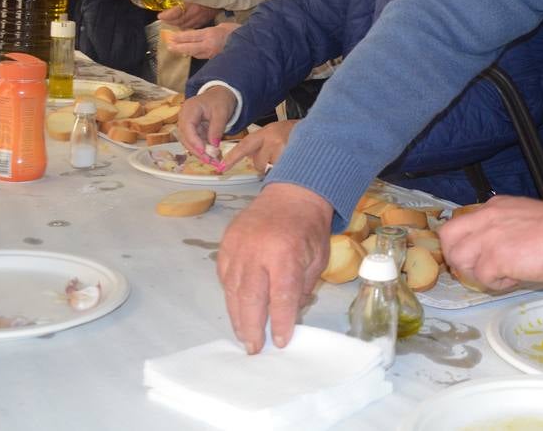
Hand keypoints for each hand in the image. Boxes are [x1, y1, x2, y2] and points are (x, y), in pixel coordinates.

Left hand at [158, 2, 216, 28]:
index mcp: (191, 3)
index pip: (174, 13)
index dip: (166, 16)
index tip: (160, 15)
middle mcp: (196, 12)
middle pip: (179, 21)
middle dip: (169, 21)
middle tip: (163, 19)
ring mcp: (202, 17)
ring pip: (186, 25)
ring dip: (177, 24)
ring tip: (171, 22)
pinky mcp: (206, 19)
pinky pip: (194, 26)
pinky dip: (186, 26)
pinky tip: (183, 24)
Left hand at [165, 22, 237, 58]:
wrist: (249, 45)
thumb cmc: (237, 32)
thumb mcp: (222, 26)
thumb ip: (210, 31)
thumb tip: (200, 35)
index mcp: (210, 34)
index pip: (190, 36)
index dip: (179, 38)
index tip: (170, 37)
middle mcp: (208, 45)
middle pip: (189, 47)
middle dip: (178, 47)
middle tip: (169, 46)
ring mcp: (211, 54)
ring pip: (194, 53)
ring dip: (185, 51)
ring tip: (177, 49)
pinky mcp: (215, 59)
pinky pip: (202, 56)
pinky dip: (195, 54)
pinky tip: (192, 52)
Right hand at [175, 85, 238, 159]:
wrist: (221, 95)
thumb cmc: (220, 100)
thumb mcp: (221, 113)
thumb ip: (216, 129)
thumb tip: (214, 146)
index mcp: (189, 109)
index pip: (187, 128)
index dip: (194, 142)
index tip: (203, 152)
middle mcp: (185, 118)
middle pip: (187, 138)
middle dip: (198, 151)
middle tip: (211, 161)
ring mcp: (188, 125)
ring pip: (191, 143)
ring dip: (201, 153)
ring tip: (214, 162)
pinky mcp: (193, 131)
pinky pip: (197, 142)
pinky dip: (205, 150)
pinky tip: (213, 157)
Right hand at [217, 183, 332, 352]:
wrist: (291, 194)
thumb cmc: (309, 229)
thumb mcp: (317, 259)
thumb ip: (301, 288)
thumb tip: (288, 317)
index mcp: (285, 253)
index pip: (280, 296)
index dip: (280, 322)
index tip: (281, 342)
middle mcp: (257, 250)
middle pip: (250, 297)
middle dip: (252, 327)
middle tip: (255, 348)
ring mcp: (237, 246)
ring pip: (233, 290)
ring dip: (237, 317)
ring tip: (244, 336)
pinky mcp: (226, 244)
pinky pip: (225, 277)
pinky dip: (231, 296)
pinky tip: (237, 309)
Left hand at [225, 119, 295, 172]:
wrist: (315, 130)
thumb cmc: (292, 133)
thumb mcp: (273, 133)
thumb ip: (260, 144)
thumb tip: (248, 157)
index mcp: (265, 133)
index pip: (245, 146)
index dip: (233, 157)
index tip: (222, 167)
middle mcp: (273, 140)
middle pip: (258, 163)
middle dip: (263, 163)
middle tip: (275, 155)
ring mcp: (284, 150)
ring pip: (270, 169)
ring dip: (275, 167)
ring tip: (285, 155)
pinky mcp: (293, 159)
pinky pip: (281, 171)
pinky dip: (284, 169)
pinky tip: (291, 160)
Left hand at [440, 195, 542, 290]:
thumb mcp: (521, 215)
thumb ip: (502, 225)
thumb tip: (494, 247)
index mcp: (492, 207)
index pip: (459, 223)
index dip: (461, 243)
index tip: (472, 255)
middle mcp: (484, 218)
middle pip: (448, 239)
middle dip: (457, 257)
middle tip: (476, 269)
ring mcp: (487, 238)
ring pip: (459, 260)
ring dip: (475, 273)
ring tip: (498, 275)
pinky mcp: (494, 258)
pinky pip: (482, 278)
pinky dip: (496, 284)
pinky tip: (514, 279)